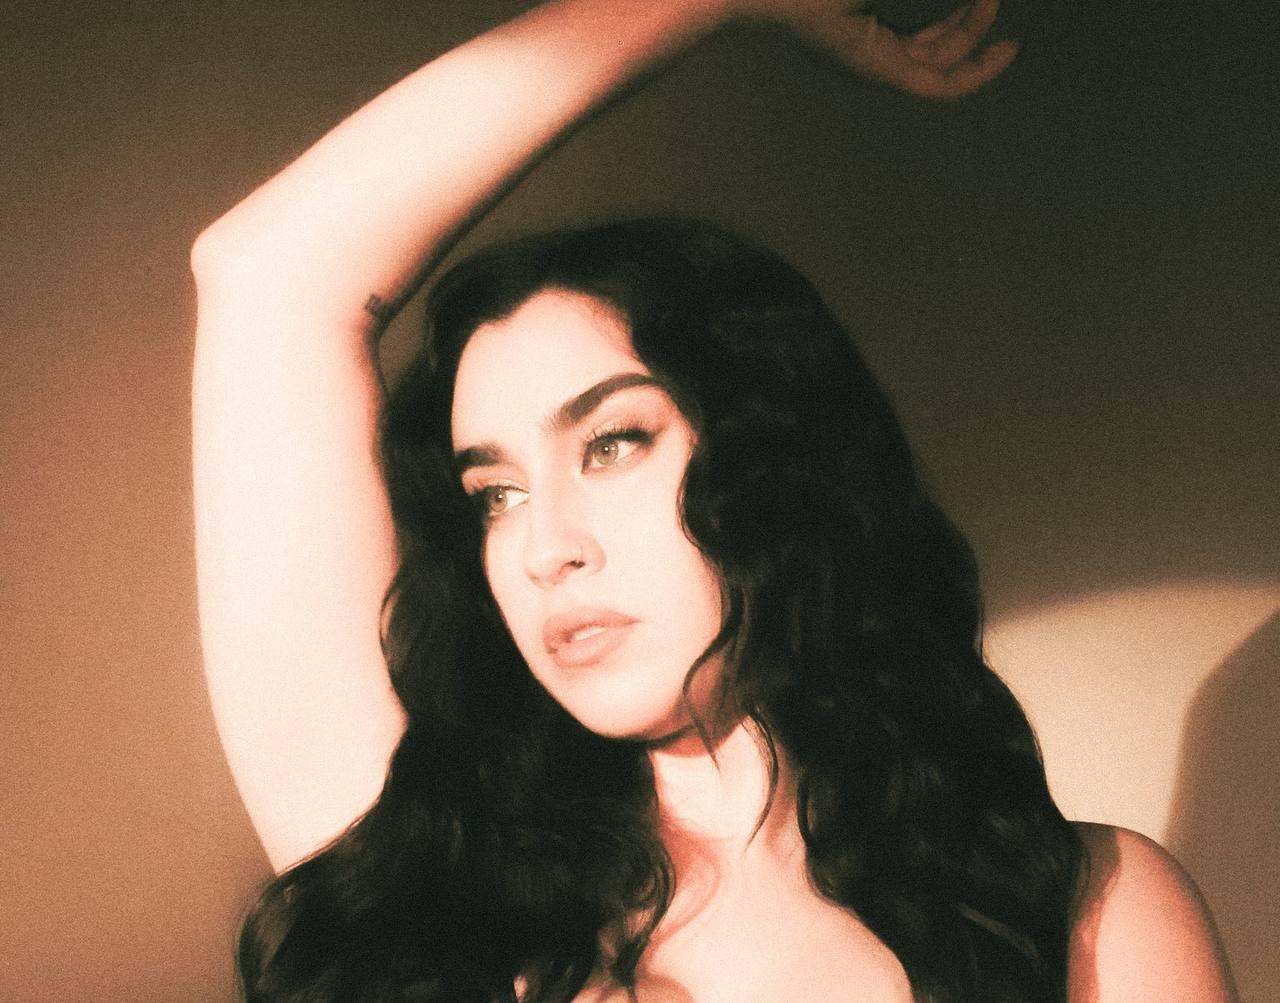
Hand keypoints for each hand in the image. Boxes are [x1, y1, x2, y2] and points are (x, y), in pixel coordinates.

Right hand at [743, 0, 1017, 99]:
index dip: (980, 71)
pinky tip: (941, 2)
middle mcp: (871, 59)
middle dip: (973, 30)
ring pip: (922, 45)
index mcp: (874, 60)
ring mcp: (860, 45)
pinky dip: (928, 18)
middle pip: (938, 60)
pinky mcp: (851, 28)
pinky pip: (903, 32)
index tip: (1011, 46)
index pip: (940, 84)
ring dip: (954, 23)